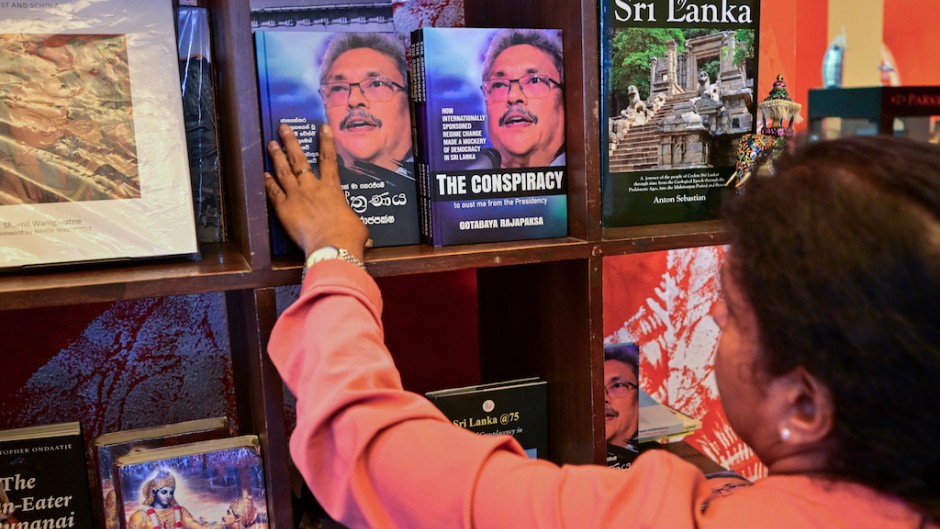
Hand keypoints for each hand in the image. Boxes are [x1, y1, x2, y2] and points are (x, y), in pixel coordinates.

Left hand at [264, 124, 368, 259]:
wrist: (332, 246)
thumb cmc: (348, 236)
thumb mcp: (358, 226)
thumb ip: (355, 224)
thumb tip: (367, 238)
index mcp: (332, 188)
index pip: (328, 159)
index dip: (326, 141)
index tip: (323, 127)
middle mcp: (312, 187)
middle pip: (299, 160)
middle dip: (291, 142)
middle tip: (284, 128)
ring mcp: (296, 196)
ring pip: (284, 171)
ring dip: (277, 156)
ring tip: (271, 144)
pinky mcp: (284, 209)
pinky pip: (274, 192)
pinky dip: (268, 183)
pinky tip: (264, 175)